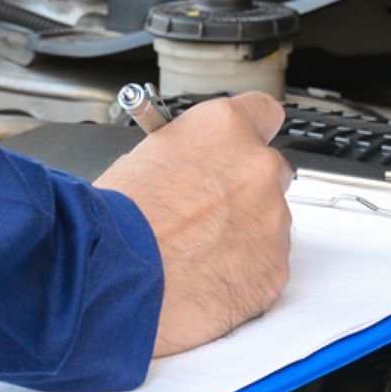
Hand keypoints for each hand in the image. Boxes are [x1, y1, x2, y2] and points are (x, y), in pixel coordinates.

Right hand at [96, 93, 293, 357]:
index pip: (263, 112)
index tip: (241, 148)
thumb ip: (188, 156)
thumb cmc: (116, 222)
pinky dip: (243, 272)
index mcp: (224, 128)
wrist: (115, 279)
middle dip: (244, 190)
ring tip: (196, 253)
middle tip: (206, 212)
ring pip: (269, 222)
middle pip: (269, 172)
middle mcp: (257, 167)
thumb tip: (192, 167)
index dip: (250, 134)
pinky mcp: (275, 267)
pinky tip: (205, 277)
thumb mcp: (143, 159)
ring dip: (243, 233)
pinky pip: (267, 265)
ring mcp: (272, 219)